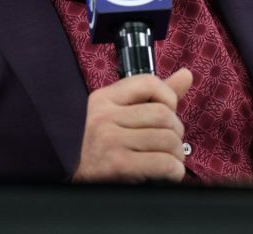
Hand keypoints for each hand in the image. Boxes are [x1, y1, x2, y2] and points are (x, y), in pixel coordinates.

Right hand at [72, 68, 192, 182]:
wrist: (66, 177)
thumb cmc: (97, 146)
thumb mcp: (118, 113)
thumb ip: (153, 95)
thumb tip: (186, 74)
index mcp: (104, 98)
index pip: (150, 83)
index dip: (169, 98)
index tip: (168, 114)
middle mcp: (104, 116)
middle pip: (164, 114)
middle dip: (176, 132)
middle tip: (170, 144)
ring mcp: (110, 141)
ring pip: (167, 139)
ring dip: (177, 154)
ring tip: (169, 160)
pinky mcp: (116, 166)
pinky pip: (162, 163)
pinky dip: (174, 171)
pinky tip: (167, 174)